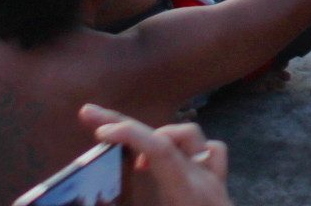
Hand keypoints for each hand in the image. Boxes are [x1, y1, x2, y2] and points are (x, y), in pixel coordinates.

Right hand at [80, 106, 233, 205]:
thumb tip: (100, 201)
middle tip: (91, 115)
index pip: (161, 149)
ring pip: (193, 137)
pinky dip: (185, 149)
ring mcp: (214, 181)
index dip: (131, 133)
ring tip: (135, 161)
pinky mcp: (219, 188)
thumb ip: (135, 204)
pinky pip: (209, 152)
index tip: (99, 129)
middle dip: (128, 124)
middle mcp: (204, 181)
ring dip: (160, 137)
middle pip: (169, 136)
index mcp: (188, 196)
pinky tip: (168, 165)